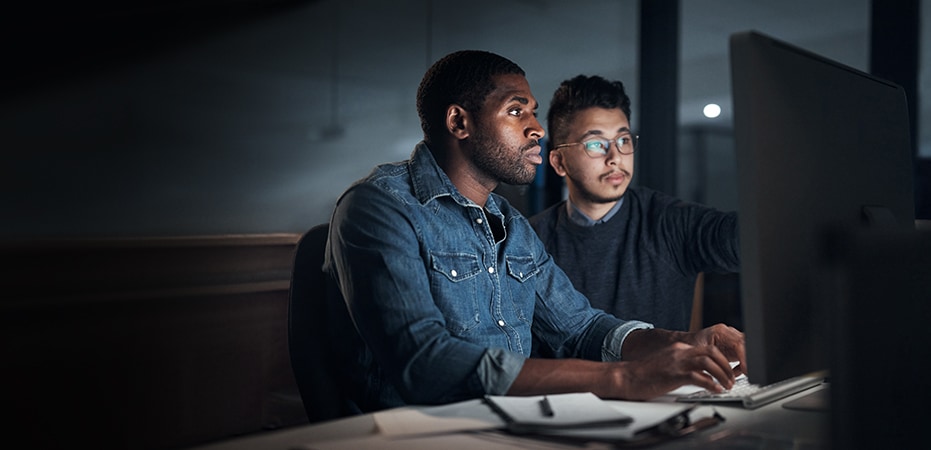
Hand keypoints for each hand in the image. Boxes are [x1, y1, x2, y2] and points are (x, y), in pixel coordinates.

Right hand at [616, 341, 735, 399]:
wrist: (626, 377)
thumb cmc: (644, 374)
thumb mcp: (667, 365)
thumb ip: (683, 365)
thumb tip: (701, 375)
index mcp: (679, 348)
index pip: (708, 349)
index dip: (722, 360)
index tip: (728, 371)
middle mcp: (679, 352)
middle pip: (712, 352)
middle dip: (726, 366)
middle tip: (731, 378)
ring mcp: (677, 362)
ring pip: (708, 363)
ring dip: (722, 375)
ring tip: (727, 386)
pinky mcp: (674, 375)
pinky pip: (699, 377)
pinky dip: (711, 384)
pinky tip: (715, 390)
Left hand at [683, 323, 745, 376]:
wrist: (686, 345)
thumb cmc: (690, 348)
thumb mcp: (699, 353)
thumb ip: (710, 360)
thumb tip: (718, 371)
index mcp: (720, 332)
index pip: (738, 343)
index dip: (744, 357)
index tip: (745, 369)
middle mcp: (729, 333)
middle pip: (746, 345)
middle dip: (748, 361)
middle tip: (747, 374)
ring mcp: (732, 340)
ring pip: (747, 351)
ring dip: (745, 364)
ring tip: (735, 376)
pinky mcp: (734, 347)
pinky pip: (744, 357)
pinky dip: (741, 366)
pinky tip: (734, 372)